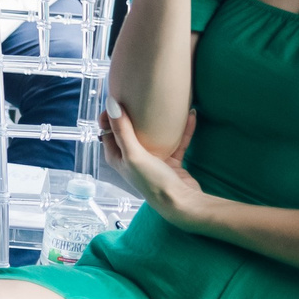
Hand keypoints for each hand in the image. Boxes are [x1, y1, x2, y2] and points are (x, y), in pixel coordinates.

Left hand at [103, 103, 204, 227]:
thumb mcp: (133, 154)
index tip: (117, 97)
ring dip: (160, 120)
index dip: (109, 115)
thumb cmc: (152, 181)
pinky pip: (177, 141)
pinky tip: (190, 115)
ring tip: (164, 102)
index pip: (107, 131)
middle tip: (140, 95)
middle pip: (130, 131)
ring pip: (154, 135)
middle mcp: (132, 158)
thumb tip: (111, 104)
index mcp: (117, 156)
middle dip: (134, 114)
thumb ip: (122, 130)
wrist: (182, 203)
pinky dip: (183, 130)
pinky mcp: (171, 161)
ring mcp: (152, 160)